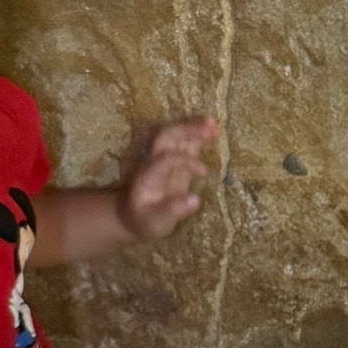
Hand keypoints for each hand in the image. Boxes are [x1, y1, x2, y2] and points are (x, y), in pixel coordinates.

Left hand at [116, 115, 216, 242]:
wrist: (132, 216)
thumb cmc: (144, 220)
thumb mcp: (155, 222)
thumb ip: (172, 211)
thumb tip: (195, 200)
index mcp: (148, 175)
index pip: (165, 159)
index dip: (185, 161)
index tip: (203, 173)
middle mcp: (154, 162)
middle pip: (167, 137)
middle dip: (187, 130)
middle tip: (210, 128)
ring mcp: (164, 160)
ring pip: (176, 136)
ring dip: (194, 128)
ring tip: (215, 125)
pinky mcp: (175, 162)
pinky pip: (185, 144)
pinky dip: (198, 135)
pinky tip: (214, 131)